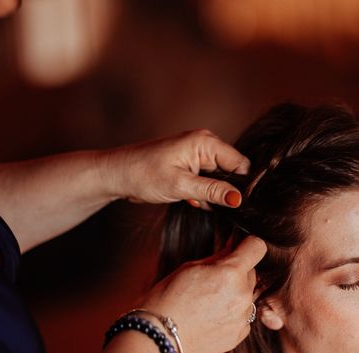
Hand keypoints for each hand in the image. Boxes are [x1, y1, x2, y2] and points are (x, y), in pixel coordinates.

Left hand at [103, 129, 248, 208]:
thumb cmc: (143, 174)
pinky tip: (187, 197)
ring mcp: (197, 154)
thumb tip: (238, 199)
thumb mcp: (181, 186)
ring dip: (210, 193)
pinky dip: (201, 193)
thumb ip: (213, 191)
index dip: (241, 184)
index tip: (235, 203)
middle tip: (205, 200)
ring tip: (191, 197)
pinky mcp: (190, 165)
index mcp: (205, 142)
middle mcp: (204, 144)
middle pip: (232, 170)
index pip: (240, 163)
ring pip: (220, 178)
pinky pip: (208, 180)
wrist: (117, 175)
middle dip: (223, 190)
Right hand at [138, 236, 266, 352]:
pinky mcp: (238, 335)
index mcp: (231, 273)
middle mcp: (242, 295)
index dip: (248, 245)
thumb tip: (234, 248)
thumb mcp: (189, 268)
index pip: (257, 247)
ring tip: (209, 303)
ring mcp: (242, 317)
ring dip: (235, 295)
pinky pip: (243, 317)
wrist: (158, 338)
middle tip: (212, 280)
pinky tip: (211, 317)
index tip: (240, 248)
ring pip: (248, 296)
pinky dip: (232, 314)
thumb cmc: (167, 299)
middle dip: (237, 272)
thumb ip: (218, 258)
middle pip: (252, 273)